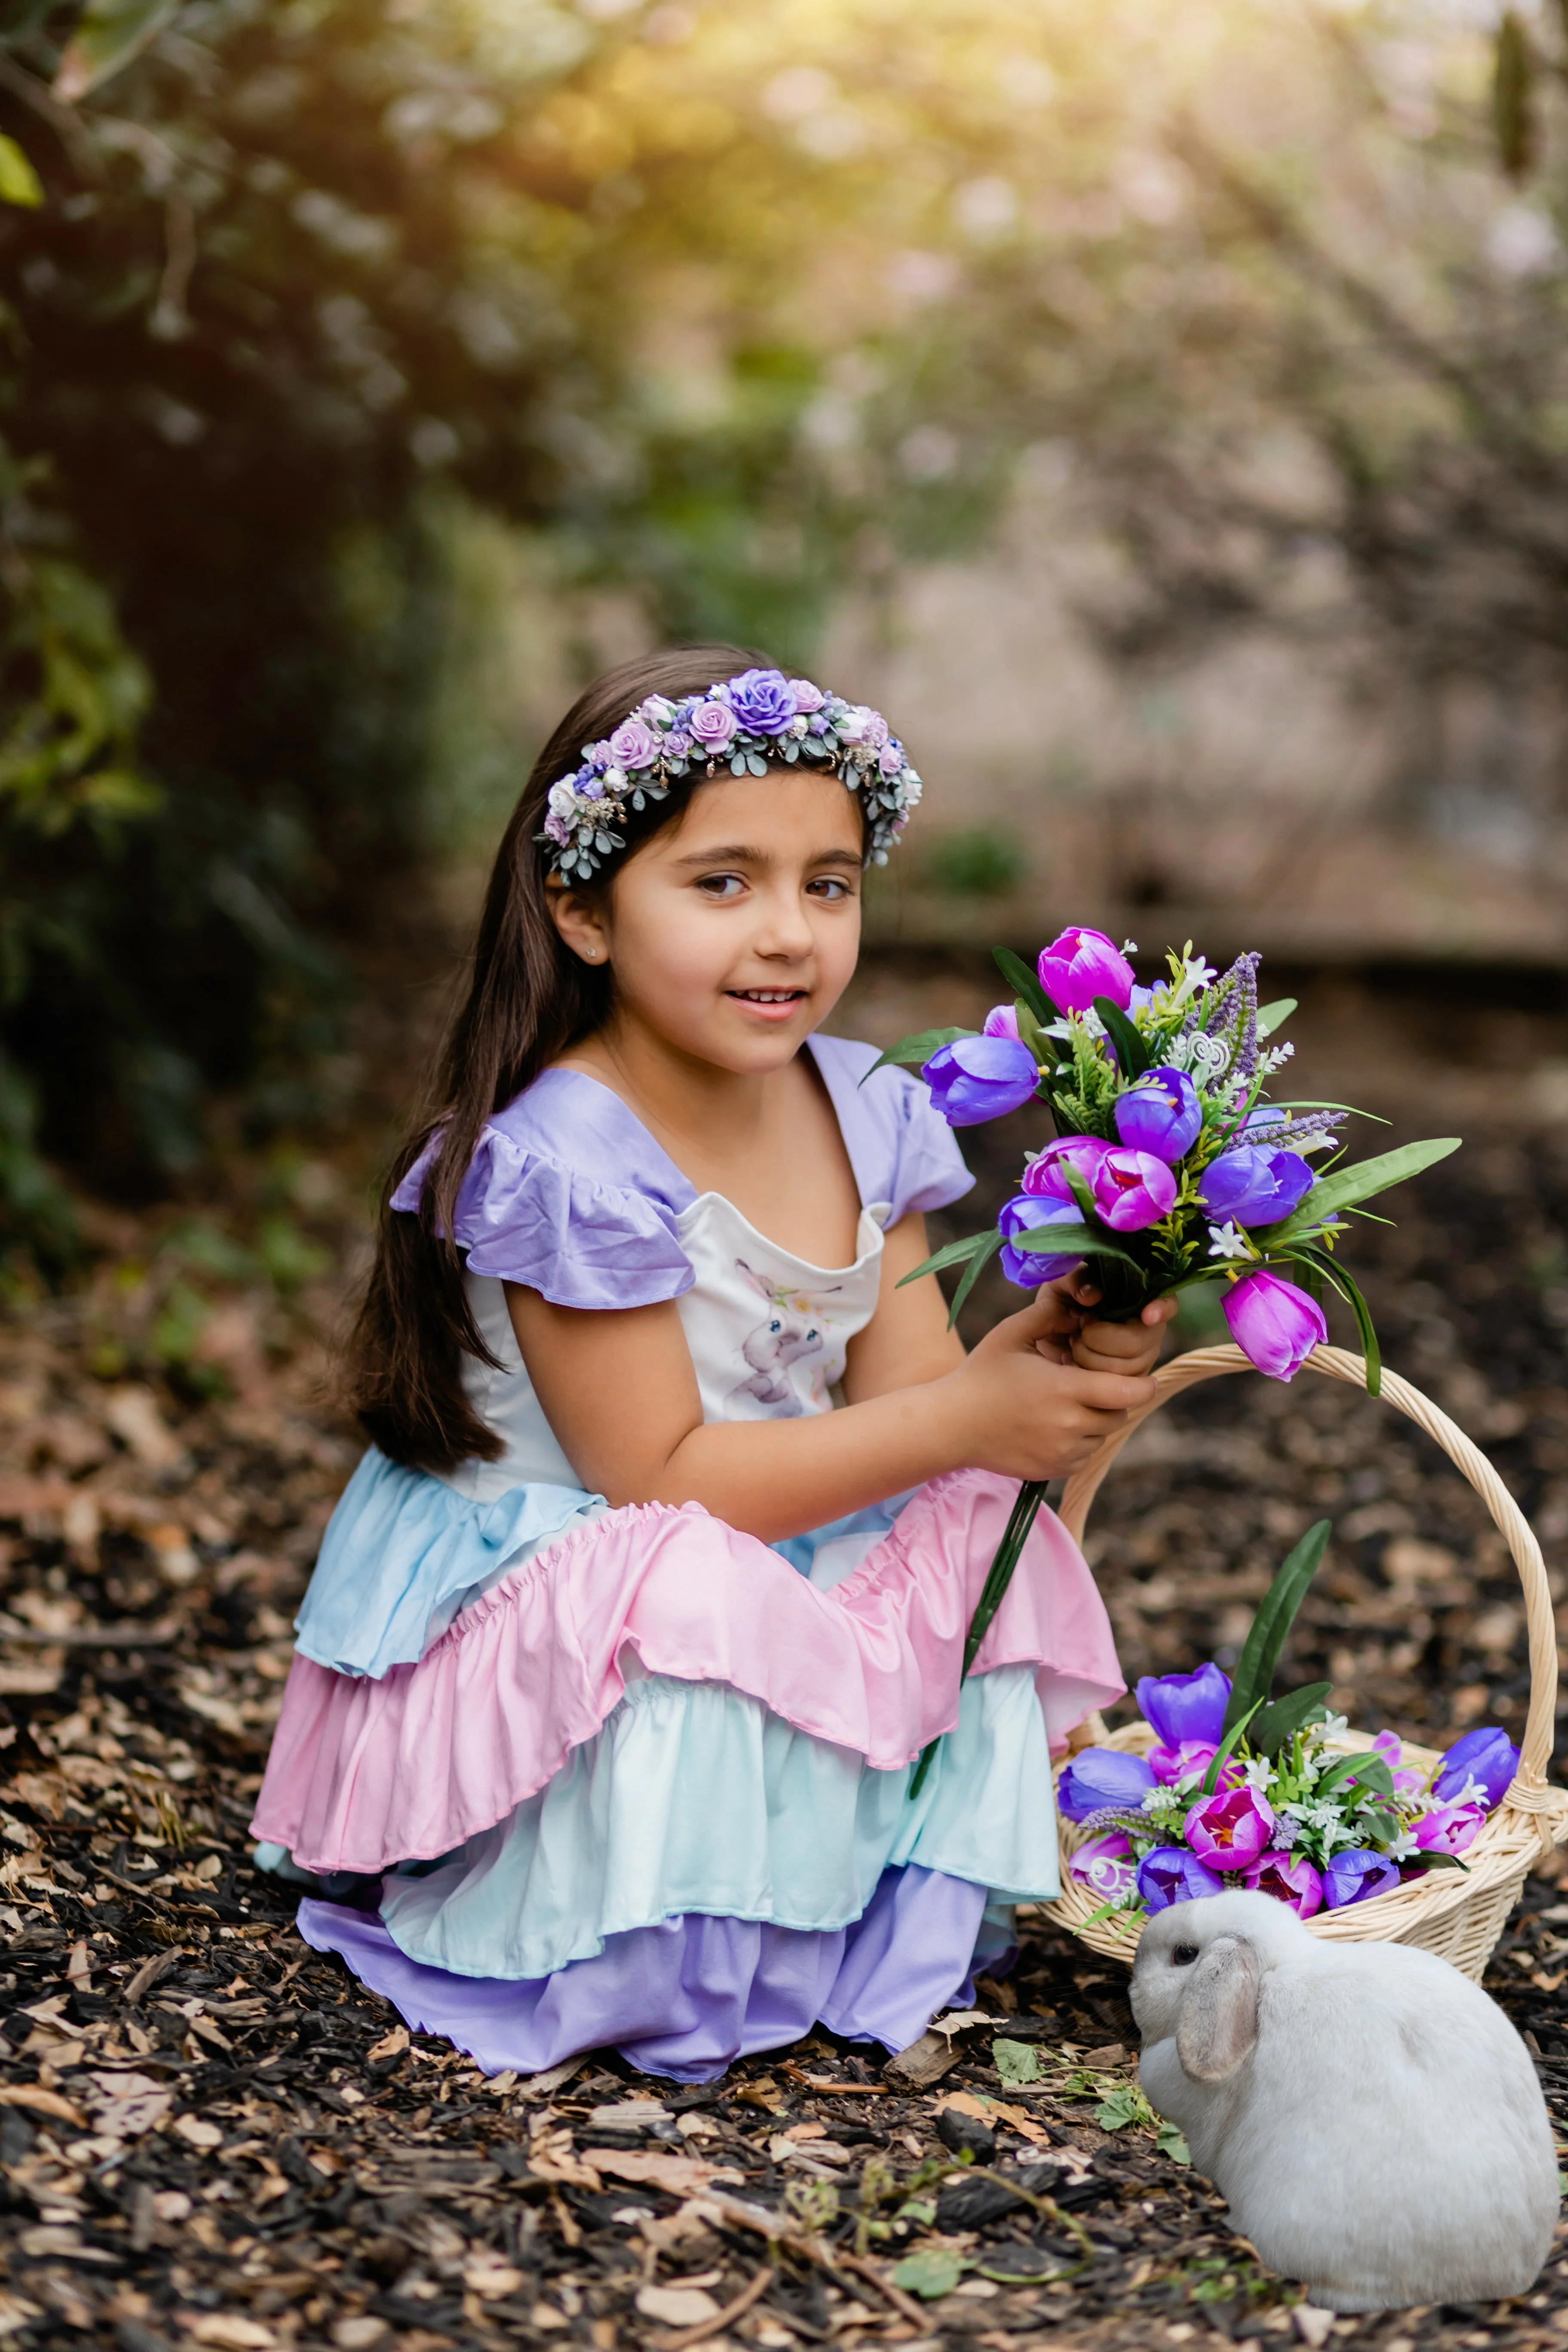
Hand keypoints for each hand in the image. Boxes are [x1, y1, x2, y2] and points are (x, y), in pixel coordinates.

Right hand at [944, 1290, 1158, 1482]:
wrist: (952, 1425)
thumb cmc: (981, 1374)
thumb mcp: (1011, 1334)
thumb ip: (1049, 1315)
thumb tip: (1082, 1309)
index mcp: (1066, 1389)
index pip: (1129, 1392)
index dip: (1143, 1385)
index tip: (1145, 1379)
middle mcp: (1070, 1425)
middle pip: (1118, 1413)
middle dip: (1112, 1398)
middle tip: (1089, 1384)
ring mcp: (1063, 1452)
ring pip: (1102, 1435)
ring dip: (1095, 1420)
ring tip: (1064, 1404)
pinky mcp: (1055, 1470)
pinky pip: (1084, 1454)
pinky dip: (1078, 1441)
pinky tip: (1051, 1426)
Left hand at [1044, 1272, 1176, 1378]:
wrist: (1041, 1340)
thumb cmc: (1058, 1307)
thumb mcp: (1061, 1285)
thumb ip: (1076, 1280)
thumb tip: (1093, 1294)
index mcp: (1136, 1297)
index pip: (1167, 1302)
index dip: (1161, 1309)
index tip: (1147, 1317)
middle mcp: (1146, 1328)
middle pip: (1138, 1341)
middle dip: (1099, 1337)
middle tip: (1080, 1326)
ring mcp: (1141, 1357)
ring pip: (1126, 1367)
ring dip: (1088, 1355)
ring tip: (1074, 1342)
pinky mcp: (1128, 1382)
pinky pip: (1114, 1385)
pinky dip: (1086, 1372)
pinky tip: (1073, 1360)